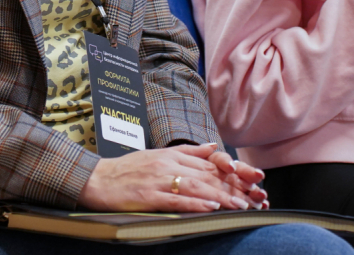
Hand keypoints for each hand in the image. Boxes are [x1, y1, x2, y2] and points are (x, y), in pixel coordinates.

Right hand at [77, 143, 262, 212]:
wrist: (97, 179)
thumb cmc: (128, 169)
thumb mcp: (159, 154)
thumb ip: (187, 151)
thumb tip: (213, 146)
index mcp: (172, 155)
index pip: (210, 163)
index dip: (234, 173)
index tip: (254, 182)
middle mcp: (168, 164)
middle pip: (208, 175)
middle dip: (234, 186)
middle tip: (255, 197)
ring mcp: (159, 179)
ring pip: (196, 186)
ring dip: (221, 196)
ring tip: (241, 205)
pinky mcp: (149, 195)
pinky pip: (176, 199)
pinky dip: (195, 203)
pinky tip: (211, 206)